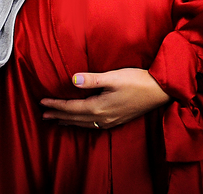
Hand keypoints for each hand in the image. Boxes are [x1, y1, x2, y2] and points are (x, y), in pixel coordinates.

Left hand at [40, 68, 170, 129]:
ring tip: (57, 120)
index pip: (71, 108)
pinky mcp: (117, 120)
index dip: (55, 105)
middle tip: (43, 115)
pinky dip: (82, 124)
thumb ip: (92, 80)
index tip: (42, 103)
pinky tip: (82, 122)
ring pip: (83, 124)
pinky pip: (93, 125)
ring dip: (69, 121)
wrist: (160, 92)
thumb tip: (72, 80)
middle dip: (58, 116)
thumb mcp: (113, 77)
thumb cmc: (137, 81)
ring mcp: (110, 121)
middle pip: (75, 118)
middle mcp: (103, 118)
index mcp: (99, 107)